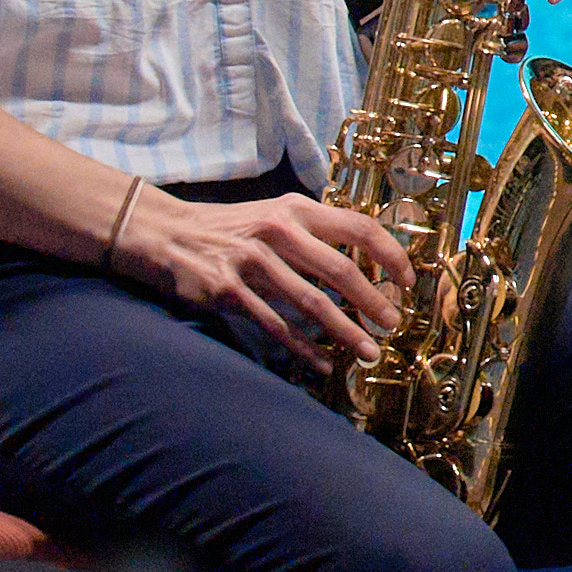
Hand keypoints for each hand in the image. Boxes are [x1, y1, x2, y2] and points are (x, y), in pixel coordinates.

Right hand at [124, 189, 413, 372]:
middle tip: (393, 325)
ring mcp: (251, 262)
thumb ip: (314, 234)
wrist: (164, 232)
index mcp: (295, 209)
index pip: (359, 227)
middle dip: (373, 303)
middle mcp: (277, 231)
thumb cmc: (230, 228)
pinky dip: (303, 348)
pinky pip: (275, 325)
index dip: (390, 254)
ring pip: (311, 303)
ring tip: (368, 351)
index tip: (407, 279)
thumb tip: (366, 263)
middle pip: (340, 270)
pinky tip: (324, 362)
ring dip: (345, 332)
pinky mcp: (228, 291)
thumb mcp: (274, 216)